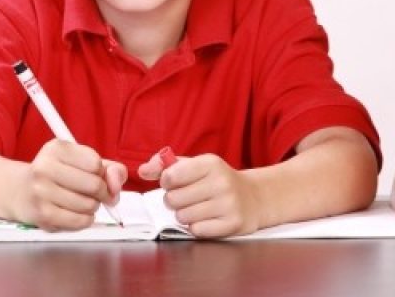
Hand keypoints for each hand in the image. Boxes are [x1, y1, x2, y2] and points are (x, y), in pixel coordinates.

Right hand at [15, 139, 126, 230]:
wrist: (20, 191)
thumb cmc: (58, 174)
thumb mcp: (81, 161)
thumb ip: (110, 168)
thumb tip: (116, 186)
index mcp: (56, 148)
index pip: (95, 163)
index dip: (102, 173)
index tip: (95, 175)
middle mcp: (45, 167)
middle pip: (94, 185)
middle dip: (102, 192)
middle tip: (96, 194)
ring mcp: (41, 192)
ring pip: (89, 205)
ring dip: (93, 207)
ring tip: (82, 202)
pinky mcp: (43, 215)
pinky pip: (80, 221)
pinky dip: (86, 220)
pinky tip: (77, 213)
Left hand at [140, 151, 262, 238]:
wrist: (252, 197)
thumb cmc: (215, 180)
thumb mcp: (194, 166)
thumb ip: (164, 166)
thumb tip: (142, 171)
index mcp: (210, 163)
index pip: (170, 176)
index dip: (166, 182)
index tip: (174, 182)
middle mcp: (221, 182)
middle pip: (173, 199)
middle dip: (174, 200)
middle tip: (186, 198)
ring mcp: (228, 204)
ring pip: (183, 217)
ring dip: (184, 215)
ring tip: (197, 208)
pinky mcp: (232, 224)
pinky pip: (197, 231)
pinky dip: (196, 227)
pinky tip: (206, 219)